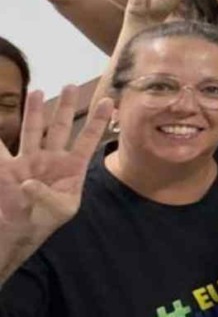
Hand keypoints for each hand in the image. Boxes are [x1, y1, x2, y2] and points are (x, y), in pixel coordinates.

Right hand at [0, 87, 112, 255]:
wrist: (22, 231)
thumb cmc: (48, 219)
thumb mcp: (59, 210)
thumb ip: (47, 197)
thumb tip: (28, 183)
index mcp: (72, 167)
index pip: (88, 140)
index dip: (97, 121)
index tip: (108, 101)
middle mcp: (51, 158)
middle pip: (60, 127)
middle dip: (65, 107)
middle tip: (71, 85)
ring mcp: (29, 160)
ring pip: (33, 130)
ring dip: (34, 111)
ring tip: (36, 91)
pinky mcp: (7, 168)